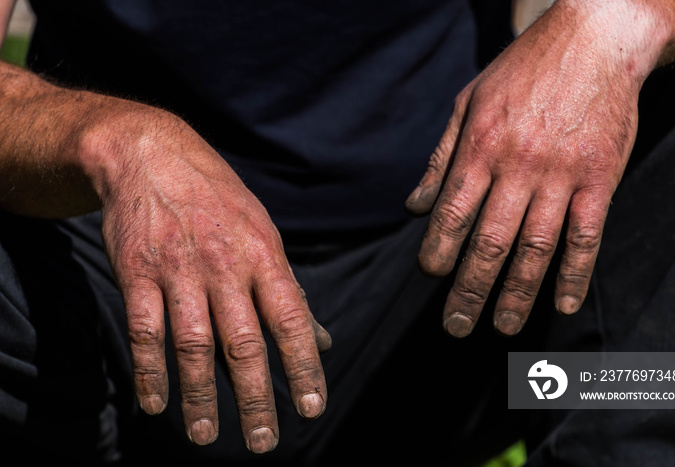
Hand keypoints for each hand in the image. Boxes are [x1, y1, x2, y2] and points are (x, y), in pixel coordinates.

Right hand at [85, 108, 329, 452]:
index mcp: (263, 255)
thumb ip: (288, 290)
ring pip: (193, 344)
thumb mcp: (263, 234)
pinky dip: (150, 370)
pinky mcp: (136, 272)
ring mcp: (178, 270)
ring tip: (207, 435)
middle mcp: (224, 265)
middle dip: (256, 395)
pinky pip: (144, 330)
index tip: (311, 408)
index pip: (290, 319)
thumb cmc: (219, 202)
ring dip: (200, 395)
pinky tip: (156, 404)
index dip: (303, 366)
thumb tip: (322, 340)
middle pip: (243, 341)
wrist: (152, 156)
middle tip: (264, 441)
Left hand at [405, 1, 652, 336]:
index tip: (430, 275)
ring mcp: (562, 175)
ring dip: (518, 293)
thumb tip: (413, 207)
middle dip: (470, 289)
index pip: (451, 212)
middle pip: (489, 242)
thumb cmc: (523, 71)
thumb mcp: (469, 102)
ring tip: (504, 327)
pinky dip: (575, 272)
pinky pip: (586, 235)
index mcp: (481, 147)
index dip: (437, 249)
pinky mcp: (600, 178)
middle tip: (456, 326)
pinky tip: (564, 302)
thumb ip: (440, 157)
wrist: (594, 39)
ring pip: (535, 247)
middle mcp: (518, 166)